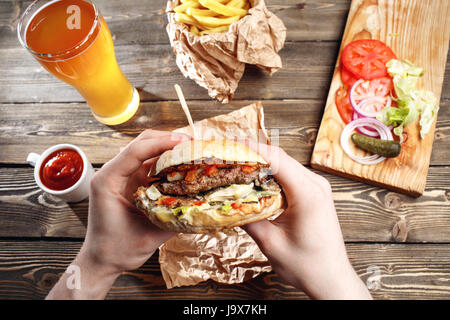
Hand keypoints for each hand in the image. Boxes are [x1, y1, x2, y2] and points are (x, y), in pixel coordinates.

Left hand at [46, 130, 188, 298]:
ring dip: (169, 148)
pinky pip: (150, 164)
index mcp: (108, 181)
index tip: (184, 142)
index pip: (135, 152)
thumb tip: (201, 205)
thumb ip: (174, 221)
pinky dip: (166, 160)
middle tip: (193, 144)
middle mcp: (113, 173)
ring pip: (147, 150)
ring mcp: (122, 176)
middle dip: (167, 139)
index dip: (161, 143)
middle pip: (141, 143)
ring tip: (191, 151)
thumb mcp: (148, 237)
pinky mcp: (131, 182)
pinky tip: (182, 164)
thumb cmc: (117, 250)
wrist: (102, 260)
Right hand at [243, 142, 371, 299]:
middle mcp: (316, 185)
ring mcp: (318, 188)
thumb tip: (227, 203)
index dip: (253, 149)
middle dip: (255, 154)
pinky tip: (257, 181)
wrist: (331, 278)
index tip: (232, 145)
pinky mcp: (315, 194)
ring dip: (263, 163)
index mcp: (308, 194)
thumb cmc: (306, 265)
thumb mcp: (270, 243)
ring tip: (239, 166)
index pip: (277, 160)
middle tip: (229, 156)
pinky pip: (291, 176)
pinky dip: (273, 175)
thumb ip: (248, 219)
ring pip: (286, 165)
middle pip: (282, 158)